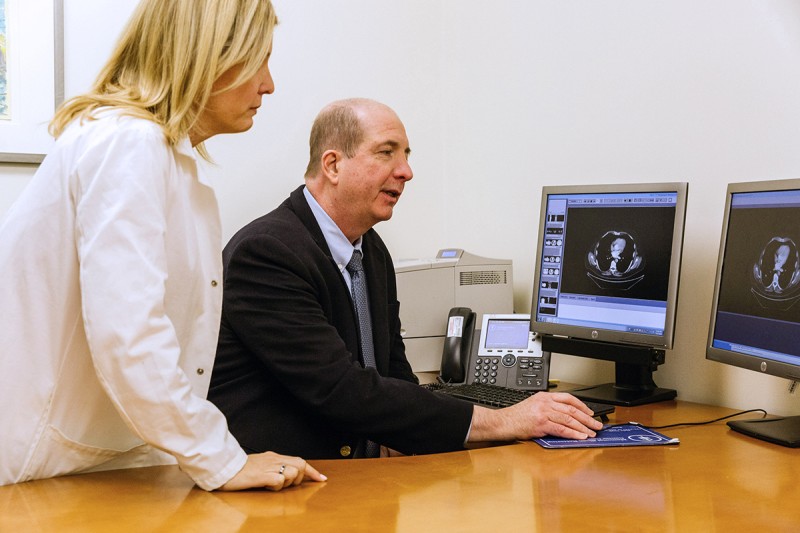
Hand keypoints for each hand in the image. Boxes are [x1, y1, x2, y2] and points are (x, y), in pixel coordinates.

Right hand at [218, 451, 326, 491]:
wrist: (224, 467)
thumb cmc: (240, 469)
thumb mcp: (260, 465)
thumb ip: (273, 467)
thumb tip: (284, 475)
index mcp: (274, 456)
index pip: (300, 461)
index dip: (312, 471)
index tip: (322, 479)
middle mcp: (274, 459)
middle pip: (300, 466)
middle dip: (298, 478)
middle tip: (285, 484)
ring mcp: (269, 466)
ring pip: (292, 472)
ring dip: (287, 482)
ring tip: (272, 484)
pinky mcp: (262, 475)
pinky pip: (279, 480)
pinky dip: (277, 485)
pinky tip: (267, 485)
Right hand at [468, 392, 602, 442]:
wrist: (503, 422)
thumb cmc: (516, 417)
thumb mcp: (533, 406)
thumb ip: (548, 408)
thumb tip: (567, 418)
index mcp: (544, 396)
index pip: (568, 398)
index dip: (582, 406)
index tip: (590, 413)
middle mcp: (545, 403)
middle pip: (572, 409)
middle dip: (587, 418)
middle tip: (597, 425)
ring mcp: (543, 413)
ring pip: (569, 419)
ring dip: (583, 427)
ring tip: (592, 433)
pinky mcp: (541, 424)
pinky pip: (561, 429)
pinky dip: (573, 433)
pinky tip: (580, 437)